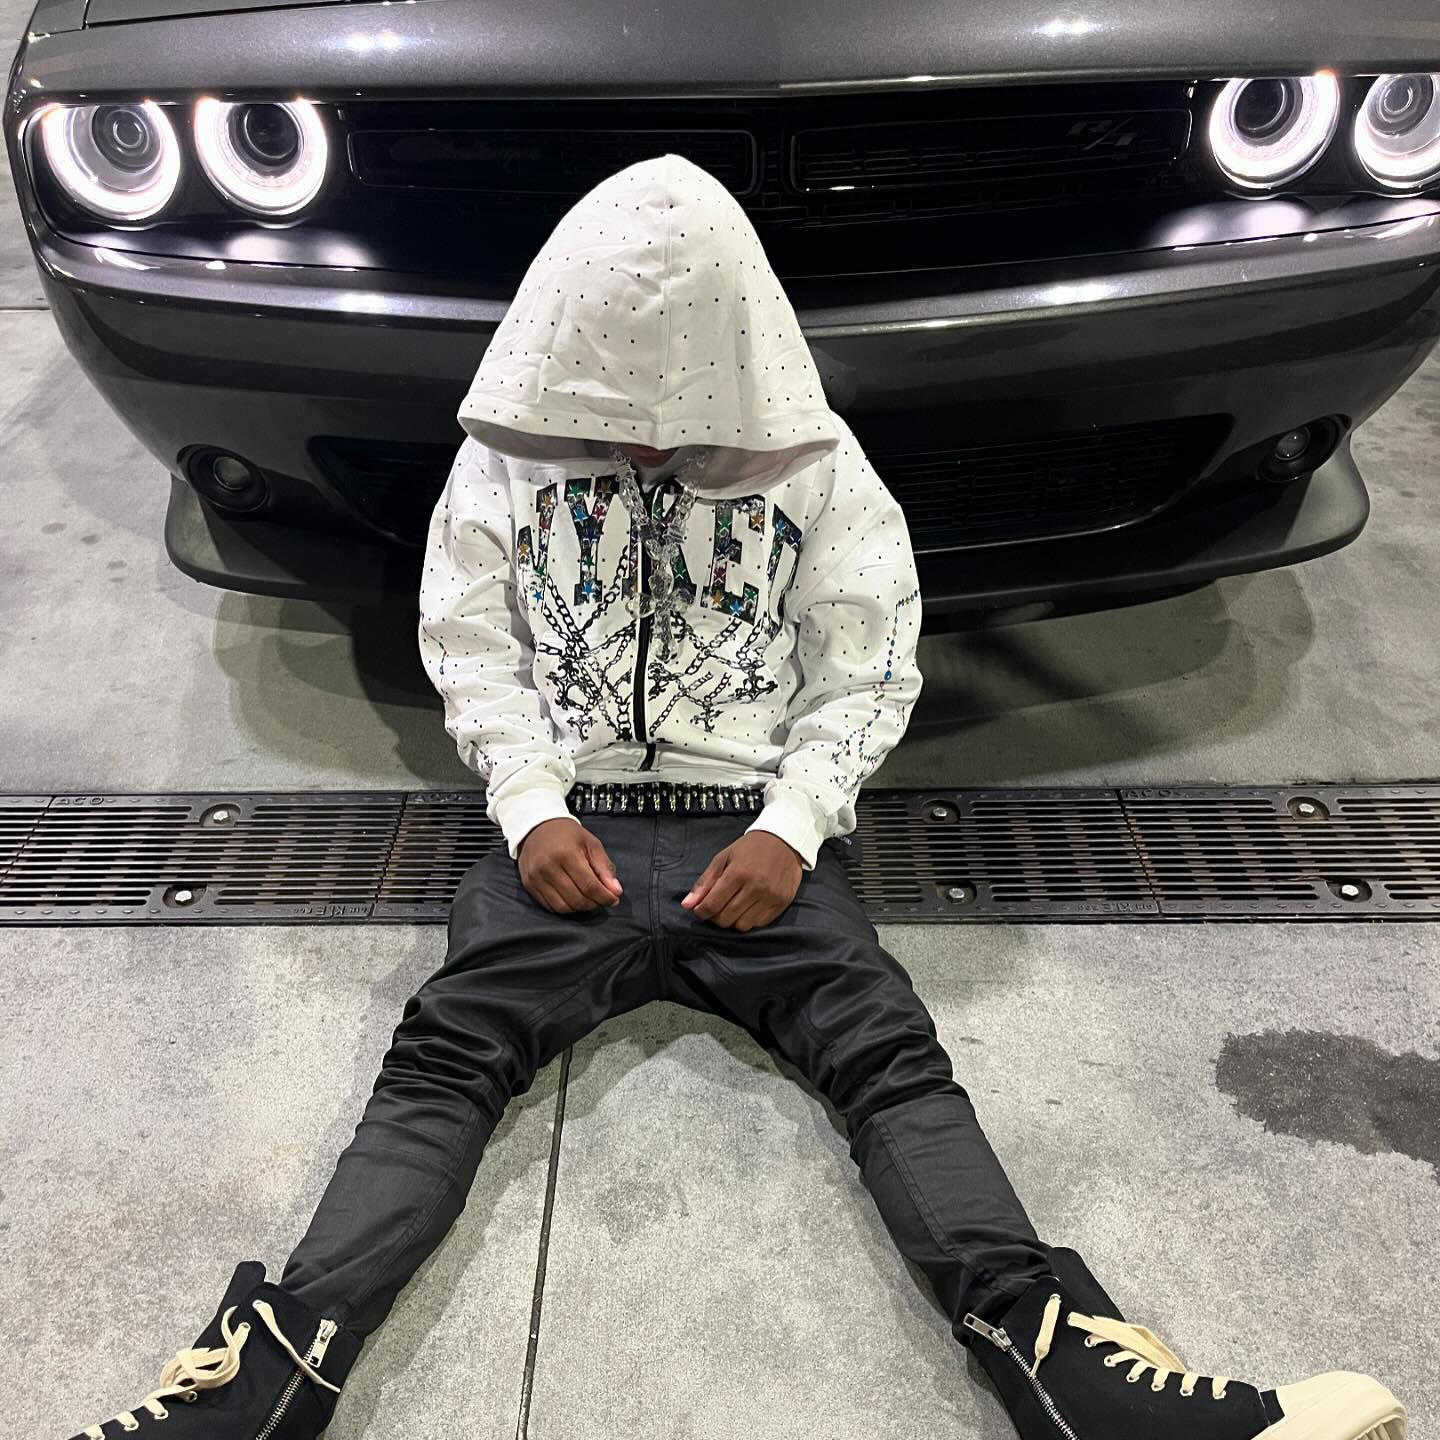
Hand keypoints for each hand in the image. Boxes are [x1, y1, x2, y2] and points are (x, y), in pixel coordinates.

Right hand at [518, 819, 622, 913]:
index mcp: (567, 854)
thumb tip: (616, 891)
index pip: (590, 886)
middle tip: (601, 899)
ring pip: (563, 907)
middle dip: (594, 904)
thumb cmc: (567, 834)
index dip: (605, 897)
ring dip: (579, 908)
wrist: (536, 827)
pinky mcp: (529, 885)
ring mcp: (536, 878)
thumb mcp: (591, 844)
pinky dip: (564, 908)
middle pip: (577, 899)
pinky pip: (549, 906)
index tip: (613, 899)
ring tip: (588, 899)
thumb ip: (605, 868)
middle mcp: (548, 867)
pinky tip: (572, 899)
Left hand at [681, 832, 803, 930]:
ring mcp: (770, 897)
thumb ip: (704, 882)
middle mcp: (755, 887)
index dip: (701, 912)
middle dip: (715, 917)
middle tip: (716, 907)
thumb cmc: (750, 849)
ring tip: (733, 906)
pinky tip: (748, 907)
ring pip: (742, 926)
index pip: (712, 905)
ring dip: (733, 920)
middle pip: (725, 919)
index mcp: (738, 873)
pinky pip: (759, 924)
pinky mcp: (781, 903)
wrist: (783, 840)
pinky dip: (749, 919)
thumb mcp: (723, 858)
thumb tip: (686, 904)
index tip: (700, 909)